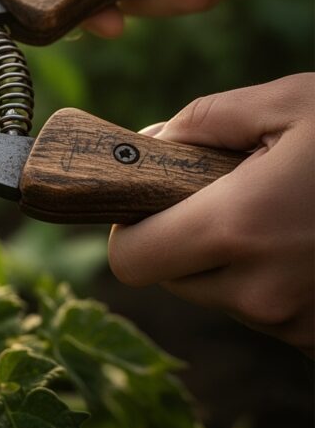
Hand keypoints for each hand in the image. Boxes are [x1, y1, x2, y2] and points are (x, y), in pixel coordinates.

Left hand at [108, 74, 314, 355]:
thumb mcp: (291, 103)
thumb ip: (206, 118)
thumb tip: (154, 140)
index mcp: (239, 228)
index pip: (131, 259)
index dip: (129, 227)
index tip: (149, 198)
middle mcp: (261, 291)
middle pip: (171, 276)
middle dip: (179, 235)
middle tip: (218, 194)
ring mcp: (297, 325)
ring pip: (217, 294)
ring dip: (227, 257)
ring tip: (277, 211)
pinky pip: (264, 310)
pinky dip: (268, 278)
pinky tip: (306, 240)